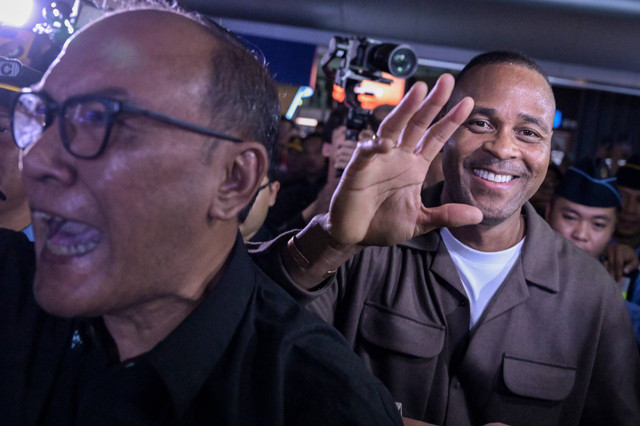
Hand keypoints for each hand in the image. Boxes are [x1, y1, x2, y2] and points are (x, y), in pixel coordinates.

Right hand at [325, 74, 482, 245]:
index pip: (435, 137)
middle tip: (447, 80)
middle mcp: (397, 157)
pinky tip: (384, 143)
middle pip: (417, 124)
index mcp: (413, 166)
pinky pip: (366, 153)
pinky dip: (374, 147)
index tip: (469, 103)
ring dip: (405, 110)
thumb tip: (477, 215)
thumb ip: (446, 216)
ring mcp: (378, 160)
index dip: (450, 120)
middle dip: (432, 102)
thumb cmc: (382, 224)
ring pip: (393, 128)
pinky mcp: (358, 169)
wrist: (354, 235)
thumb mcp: (420, 221)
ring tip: (419, 91)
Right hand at [603, 243, 638, 283]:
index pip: (618, 264)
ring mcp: (603, 251)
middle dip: (612, 275)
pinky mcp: (599, 254)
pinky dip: (602, 269)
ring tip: (608, 281)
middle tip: (613, 284)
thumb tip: (625, 271)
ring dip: (606, 273)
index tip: (619, 283)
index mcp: (619, 250)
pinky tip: (604, 276)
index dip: (618, 274)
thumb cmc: (629, 257)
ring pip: (604, 264)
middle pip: (610, 265)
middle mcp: (610, 249)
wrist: (623, 249)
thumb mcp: (635, 261)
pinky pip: (600, 263)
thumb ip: (632, 266)